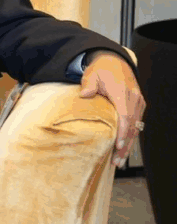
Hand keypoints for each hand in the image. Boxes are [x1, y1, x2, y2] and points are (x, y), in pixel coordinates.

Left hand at [79, 50, 145, 168]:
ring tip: (119, 161)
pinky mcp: (138, 105)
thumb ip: (88, 85)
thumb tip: (84, 94)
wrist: (115, 61)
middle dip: (125, 145)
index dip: (122, 132)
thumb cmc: (102, 70)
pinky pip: (136, 124)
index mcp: (122, 92)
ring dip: (128, 145)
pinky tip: (125, 150)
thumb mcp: (91, 74)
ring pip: (135, 128)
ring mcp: (138, 102)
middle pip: (131, 126)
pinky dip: (131, 137)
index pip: (124, 116)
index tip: (117, 145)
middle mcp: (134, 98)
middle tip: (116, 161)